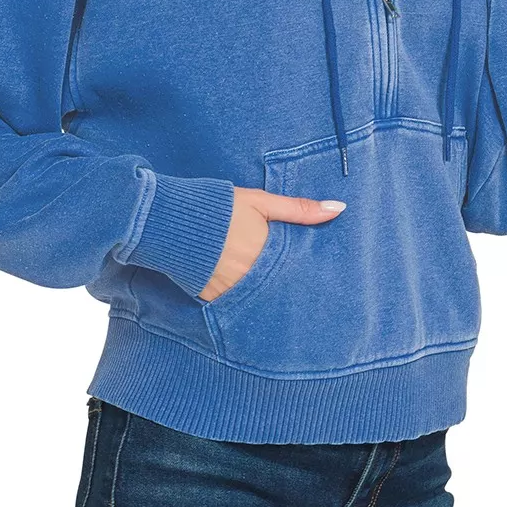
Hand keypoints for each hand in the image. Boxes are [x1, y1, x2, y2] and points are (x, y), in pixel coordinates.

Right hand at [197, 186, 345, 302]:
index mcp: (267, 253)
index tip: (324, 281)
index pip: (298, 271)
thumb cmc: (218, 207)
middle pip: (281, 289)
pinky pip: (236, 305)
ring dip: (269, 297)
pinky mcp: (212, 298)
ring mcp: (231, 290)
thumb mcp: (260, 202)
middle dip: (291, 290)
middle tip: (309, 298)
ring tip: (280, 298)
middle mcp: (251, 277)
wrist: (168, 219)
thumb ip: (298, 209)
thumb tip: (338, 209)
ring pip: (259, 300)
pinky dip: (245, 300)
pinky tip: (251, 296)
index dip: (310, 275)